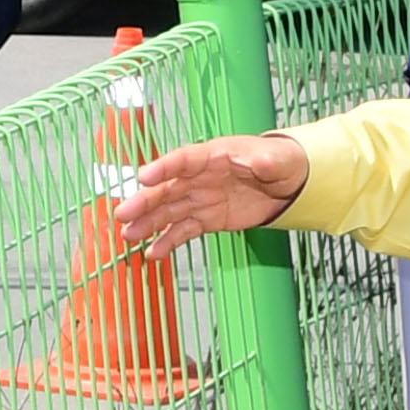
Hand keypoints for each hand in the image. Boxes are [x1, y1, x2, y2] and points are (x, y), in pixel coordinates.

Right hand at [115, 135, 310, 254]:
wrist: (286, 183)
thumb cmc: (280, 161)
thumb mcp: (279, 159)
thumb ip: (268, 161)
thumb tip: (263, 162)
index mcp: (214, 156)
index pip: (184, 159)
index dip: (164, 167)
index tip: (144, 176)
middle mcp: (200, 177)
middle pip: (167, 188)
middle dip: (145, 201)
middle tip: (122, 214)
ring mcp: (201, 198)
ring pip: (169, 211)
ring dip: (148, 223)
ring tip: (129, 237)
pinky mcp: (207, 218)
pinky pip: (183, 230)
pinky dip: (168, 241)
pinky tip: (154, 253)